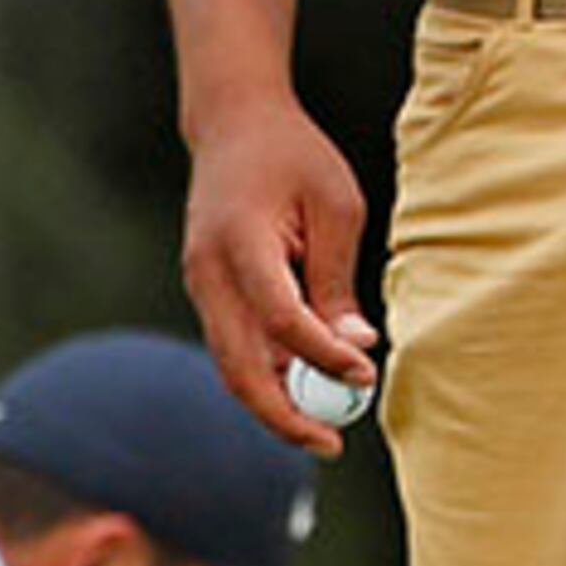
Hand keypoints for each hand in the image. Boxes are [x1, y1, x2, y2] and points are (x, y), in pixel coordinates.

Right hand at [177, 90, 375, 454]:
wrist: (233, 122)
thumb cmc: (292, 156)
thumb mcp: (335, 206)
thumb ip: (337, 280)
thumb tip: (356, 348)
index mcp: (240, 242)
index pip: (280, 319)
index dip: (322, 357)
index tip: (365, 376)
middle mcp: (208, 271)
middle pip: (238, 366)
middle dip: (284, 415)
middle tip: (331, 443)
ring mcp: (201, 284)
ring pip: (232, 365)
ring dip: (276, 401)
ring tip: (327, 423)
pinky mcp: (208, 291)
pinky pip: (235, 346)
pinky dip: (269, 372)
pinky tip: (308, 384)